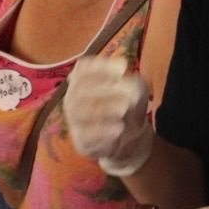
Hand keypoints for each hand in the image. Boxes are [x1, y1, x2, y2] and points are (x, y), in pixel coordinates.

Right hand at [63, 56, 154, 175]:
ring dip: (102, 108)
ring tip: (123, 109)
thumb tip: (123, 77)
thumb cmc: (128, 103)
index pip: (82, 68)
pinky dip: (101, 131)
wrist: (131, 135)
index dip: (100, 67)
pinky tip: (119, 129)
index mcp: (83, 80)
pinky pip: (84, 135)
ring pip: (78, 111)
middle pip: (79, 89)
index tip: (123, 69)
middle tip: (125, 94)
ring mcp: (74, 120)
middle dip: (103, 89)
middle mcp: (73, 98)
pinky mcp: (80, 141)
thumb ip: (130, 81)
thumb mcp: (135, 88)